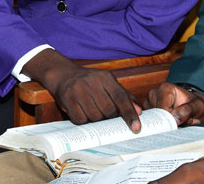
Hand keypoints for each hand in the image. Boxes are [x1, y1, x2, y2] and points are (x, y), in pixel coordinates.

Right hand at [23, 49, 142, 131]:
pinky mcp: (67, 99)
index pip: (121, 98)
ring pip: (95, 117)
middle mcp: (92, 82)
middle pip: (108, 110)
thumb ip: (124, 96)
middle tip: (107, 115)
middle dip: (110, 117)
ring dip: (97, 120)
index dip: (130, 114)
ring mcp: (79, 90)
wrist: (64, 74)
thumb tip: (139, 111)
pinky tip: (83, 113)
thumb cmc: (91, 82)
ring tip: (94, 112)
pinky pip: (80, 120)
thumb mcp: (108, 83)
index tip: (136, 128)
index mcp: (106, 77)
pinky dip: (84, 121)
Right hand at [145, 82, 203, 125]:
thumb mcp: (197, 106)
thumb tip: (174, 119)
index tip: (182, 123)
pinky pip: (152, 123)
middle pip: (157, 116)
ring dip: (166, 125)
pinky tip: (170, 122)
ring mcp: (148, 102)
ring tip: (177, 120)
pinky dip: (162, 126)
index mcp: (165, 88)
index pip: (163, 110)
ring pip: (154, 121)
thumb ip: (188, 111)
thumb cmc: (194, 104)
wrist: (191, 105)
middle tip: (182, 122)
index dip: (173, 120)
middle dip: (169, 123)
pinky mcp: (148, 111)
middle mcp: (154, 93)